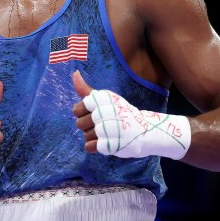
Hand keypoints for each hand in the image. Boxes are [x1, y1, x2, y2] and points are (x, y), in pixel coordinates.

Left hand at [72, 71, 190, 159]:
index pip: (77, 109)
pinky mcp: (111, 144)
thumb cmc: (120, 113)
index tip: (94, 114)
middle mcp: (105, 111)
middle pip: (79, 124)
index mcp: (102, 99)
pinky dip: (95, 147)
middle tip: (104, 125)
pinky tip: (106, 142)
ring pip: (85, 136)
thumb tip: (75, 73)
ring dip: (94, 138)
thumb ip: (86, 90)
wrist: (144, 130)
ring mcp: (108, 128)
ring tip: (107, 134)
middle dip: (89, 127)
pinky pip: (89, 147)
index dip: (83, 114)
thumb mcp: (105, 99)